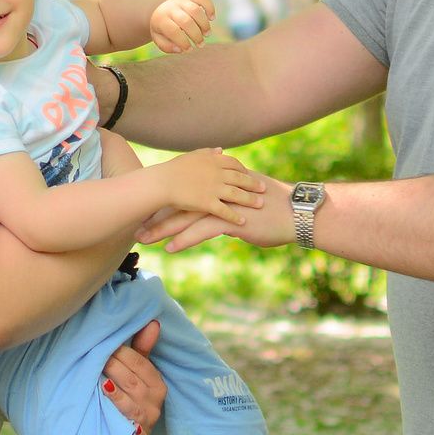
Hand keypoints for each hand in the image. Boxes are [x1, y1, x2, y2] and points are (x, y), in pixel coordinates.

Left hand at [101, 320, 165, 434]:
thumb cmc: (130, 398)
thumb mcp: (137, 374)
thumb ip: (142, 349)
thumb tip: (153, 322)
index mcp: (157, 384)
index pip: (141, 364)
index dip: (123, 353)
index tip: (106, 343)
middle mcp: (155, 403)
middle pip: (132, 381)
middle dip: (113, 366)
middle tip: (95, 354)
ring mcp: (146, 420)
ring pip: (128, 400)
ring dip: (112, 386)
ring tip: (98, 375)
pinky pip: (125, 420)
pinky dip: (114, 407)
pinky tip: (103, 395)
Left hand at [143, 175, 296, 252]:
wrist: (297, 213)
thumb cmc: (275, 211)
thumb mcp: (248, 204)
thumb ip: (230, 205)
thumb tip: (221, 215)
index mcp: (219, 186)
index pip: (186, 194)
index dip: (165, 204)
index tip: (146, 212)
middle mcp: (217, 192)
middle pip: (180, 203)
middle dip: (156, 215)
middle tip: (136, 225)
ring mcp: (223, 205)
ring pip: (186, 217)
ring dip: (163, 229)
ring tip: (145, 239)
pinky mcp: (231, 219)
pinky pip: (202, 230)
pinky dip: (185, 239)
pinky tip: (170, 248)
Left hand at [149, 0, 215, 52]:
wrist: (162, 7)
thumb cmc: (163, 27)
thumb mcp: (158, 37)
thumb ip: (166, 46)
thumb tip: (180, 49)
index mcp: (161, 18)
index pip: (173, 31)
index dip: (183, 42)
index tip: (189, 50)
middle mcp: (171, 7)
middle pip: (186, 22)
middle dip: (196, 36)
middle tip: (201, 45)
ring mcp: (181, 0)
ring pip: (196, 10)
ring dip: (204, 24)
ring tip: (207, 34)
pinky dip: (210, 8)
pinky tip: (211, 18)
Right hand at [156, 148, 266, 224]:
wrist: (161, 183)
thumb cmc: (173, 170)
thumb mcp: (191, 156)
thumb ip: (208, 153)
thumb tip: (221, 150)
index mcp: (212, 160)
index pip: (234, 164)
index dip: (243, 170)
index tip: (248, 174)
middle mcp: (216, 173)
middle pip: (241, 179)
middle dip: (253, 184)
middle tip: (263, 188)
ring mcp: (213, 188)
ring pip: (237, 195)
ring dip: (250, 200)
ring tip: (260, 204)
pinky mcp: (207, 203)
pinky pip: (225, 211)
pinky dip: (235, 216)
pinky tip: (243, 221)